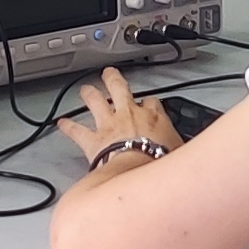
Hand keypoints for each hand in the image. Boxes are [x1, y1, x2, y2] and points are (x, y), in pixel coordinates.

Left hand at [54, 70, 181, 177]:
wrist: (138, 175)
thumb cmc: (159, 165)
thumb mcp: (180, 152)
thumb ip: (179, 147)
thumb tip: (187, 153)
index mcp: (153, 117)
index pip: (152, 102)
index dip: (149, 102)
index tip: (149, 104)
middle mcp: (128, 115)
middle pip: (119, 88)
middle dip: (113, 79)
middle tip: (109, 74)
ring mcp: (109, 125)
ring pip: (95, 101)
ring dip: (89, 93)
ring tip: (85, 89)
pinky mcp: (93, 141)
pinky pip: (77, 131)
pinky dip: (68, 126)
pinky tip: (61, 123)